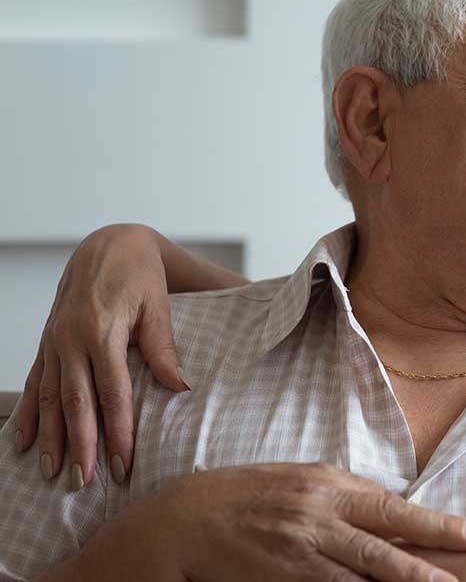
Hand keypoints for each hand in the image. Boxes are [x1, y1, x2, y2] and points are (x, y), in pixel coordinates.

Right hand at [13, 223, 188, 489]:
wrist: (108, 244)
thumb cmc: (140, 276)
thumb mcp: (157, 306)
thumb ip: (163, 348)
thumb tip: (179, 387)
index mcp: (102, 330)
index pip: (111, 392)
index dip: (116, 431)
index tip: (122, 465)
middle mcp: (71, 338)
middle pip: (74, 402)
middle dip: (79, 445)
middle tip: (82, 483)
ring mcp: (53, 341)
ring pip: (48, 397)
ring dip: (50, 438)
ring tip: (52, 473)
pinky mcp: (46, 341)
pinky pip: (34, 382)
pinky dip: (28, 414)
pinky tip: (23, 443)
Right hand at [67, 462, 465, 581]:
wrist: (184, 518)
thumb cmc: (248, 496)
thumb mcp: (300, 481)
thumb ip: (344, 497)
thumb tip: (392, 511)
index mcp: (327, 483)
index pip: (393, 506)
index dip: (436, 523)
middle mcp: (316, 513)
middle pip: (383, 540)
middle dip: (428, 560)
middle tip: (464, 576)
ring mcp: (297, 549)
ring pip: (358, 575)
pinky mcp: (279, 577)